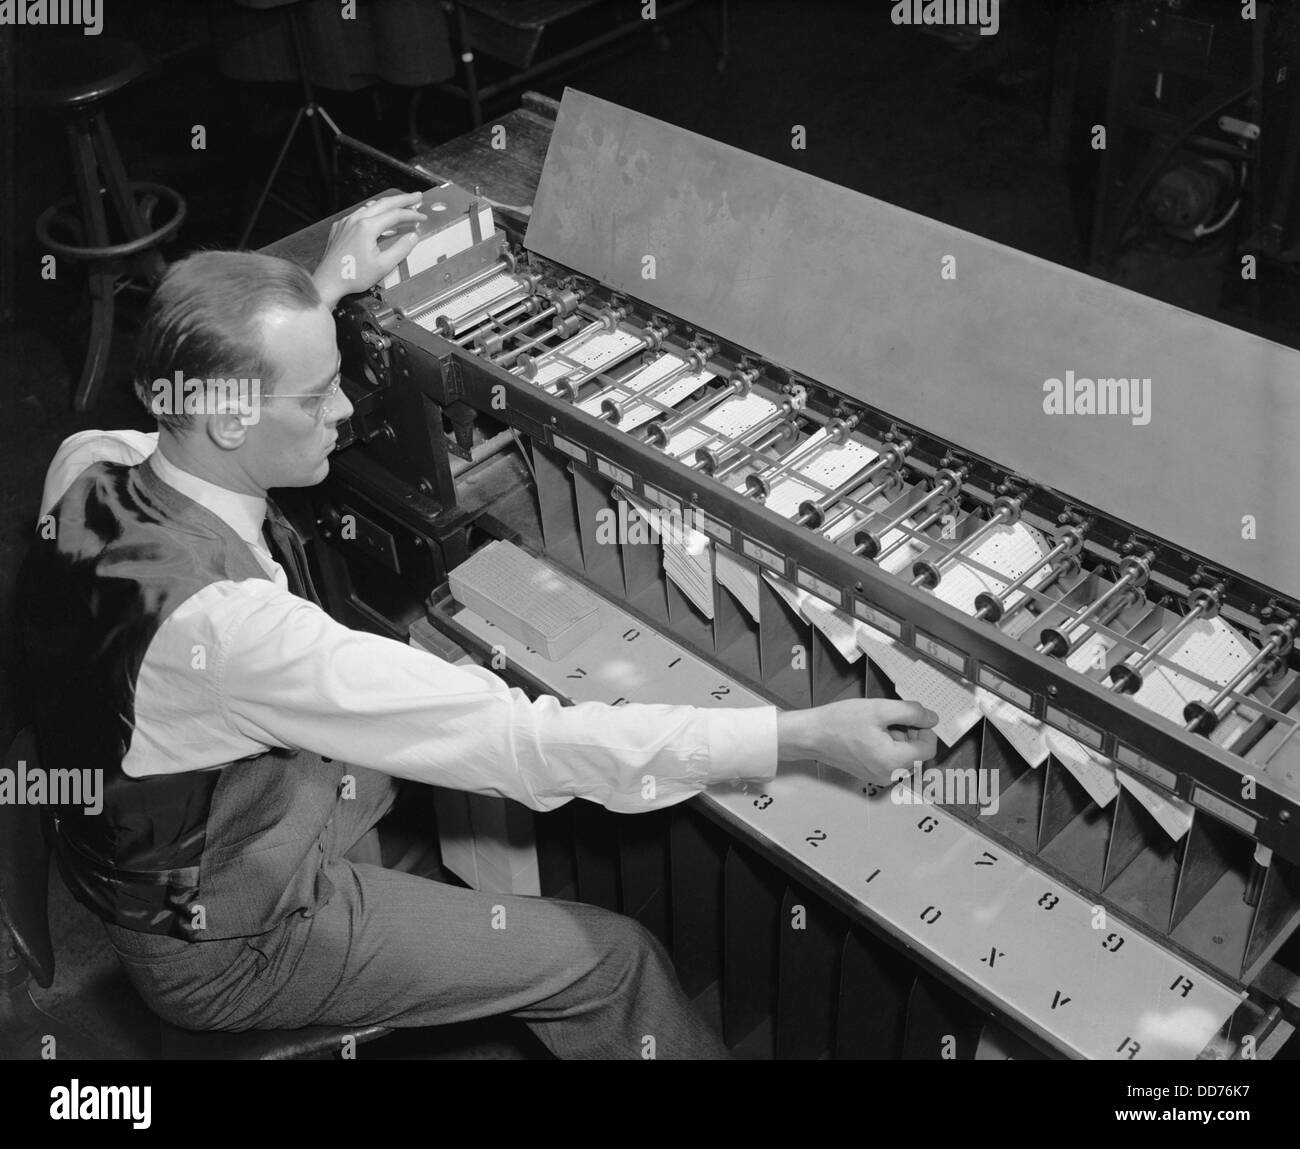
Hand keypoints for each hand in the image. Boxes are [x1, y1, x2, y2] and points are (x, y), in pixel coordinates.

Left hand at [312, 192, 426, 307]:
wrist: (329, 281)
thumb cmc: (352, 276)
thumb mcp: (383, 266)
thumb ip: (401, 249)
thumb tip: (412, 237)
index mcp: (367, 227)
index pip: (395, 215)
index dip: (412, 215)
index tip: (422, 217)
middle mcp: (355, 220)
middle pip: (384, 203)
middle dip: (403, 199)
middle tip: (416, 197)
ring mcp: (346, 222)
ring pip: (371, 206)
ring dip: (387, 204)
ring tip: (400, 204)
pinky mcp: (340, 228)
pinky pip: (359, 214)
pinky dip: (373, 212)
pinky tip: (378, 216)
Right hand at [776, 699, 939, 786]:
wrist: (811, 736)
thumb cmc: (840, 721)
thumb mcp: (879, 709)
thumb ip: (911, 712)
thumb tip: (932, 718)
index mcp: (894, 761)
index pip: (928, 749)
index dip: (925, 729)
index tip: (910, 715)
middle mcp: (890, 775)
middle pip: (917, 754)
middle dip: (911, 734)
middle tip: (890, 717)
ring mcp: (880, 778)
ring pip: (905, 757)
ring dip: (900, 739)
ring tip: (878, 724)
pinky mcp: (871, 775)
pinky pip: (891, 761)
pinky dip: (889, 747)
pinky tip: (872, 734)